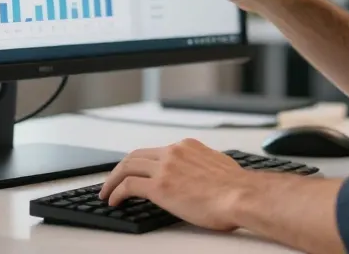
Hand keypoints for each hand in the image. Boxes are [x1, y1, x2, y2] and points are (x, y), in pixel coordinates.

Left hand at [99, 139, 250, 230]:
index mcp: (187, 147)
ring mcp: (165, 167)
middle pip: (135, 155)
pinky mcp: (160, 186)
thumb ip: (203, 166)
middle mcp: (174, 152)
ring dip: (112, 180)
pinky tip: (113, 201)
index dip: (140, 163)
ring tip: (106, 193)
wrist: (242, 195)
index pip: (155, 151)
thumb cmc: (237, 188)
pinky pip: (128, 186)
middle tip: (112, 181)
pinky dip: (116, 192)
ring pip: (127, 167)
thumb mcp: (219, 166)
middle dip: (120, 168)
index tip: (134, 171)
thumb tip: (202, 176)